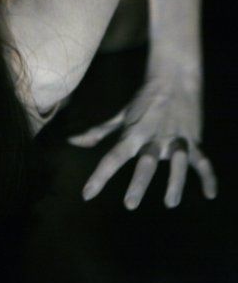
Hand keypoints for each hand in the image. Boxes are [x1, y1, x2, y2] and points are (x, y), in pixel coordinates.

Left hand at [68, 79, 216, 209]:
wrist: (173, 79)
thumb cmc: (143, 101)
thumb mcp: (120, 117)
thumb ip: (98, 132)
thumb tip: (72, 142)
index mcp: (133, 134)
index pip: (112, 158)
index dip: (99, 177)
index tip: (87, 195)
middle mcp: (153, 138)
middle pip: (146, 162)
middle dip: (138, 183)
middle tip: (130, 204)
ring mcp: (176, 139)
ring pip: (178, 162)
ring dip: (175, 183)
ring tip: (170, 203)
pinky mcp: (193, 139)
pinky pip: (203, 160)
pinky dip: (208, 177)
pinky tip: (210, 194)